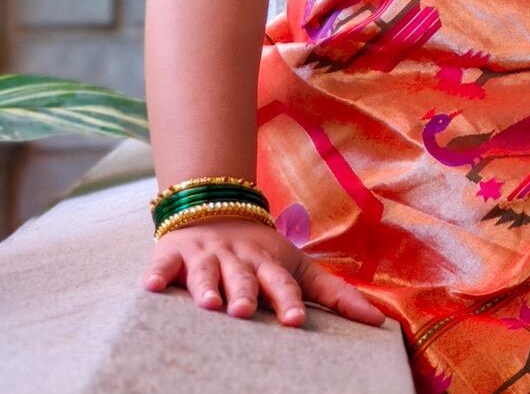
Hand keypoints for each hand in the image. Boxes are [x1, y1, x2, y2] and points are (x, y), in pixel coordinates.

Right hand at [140, 216, 386, 327]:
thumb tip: (380, 321)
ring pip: (207, 271)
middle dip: (245, 292)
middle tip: (243, 311)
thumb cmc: (263, 253)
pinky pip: (164, 266)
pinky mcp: (174, 255)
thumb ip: (336, 294)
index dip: (288, 300)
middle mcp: (240, 259)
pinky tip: (150, 287)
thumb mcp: (300, 266)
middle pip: (245, 277)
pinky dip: (157, 276)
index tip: (294, 321)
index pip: (282, 283)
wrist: (218, 208)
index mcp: (271, 264)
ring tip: (209, 304)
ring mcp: (207, 256)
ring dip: (207, 286)